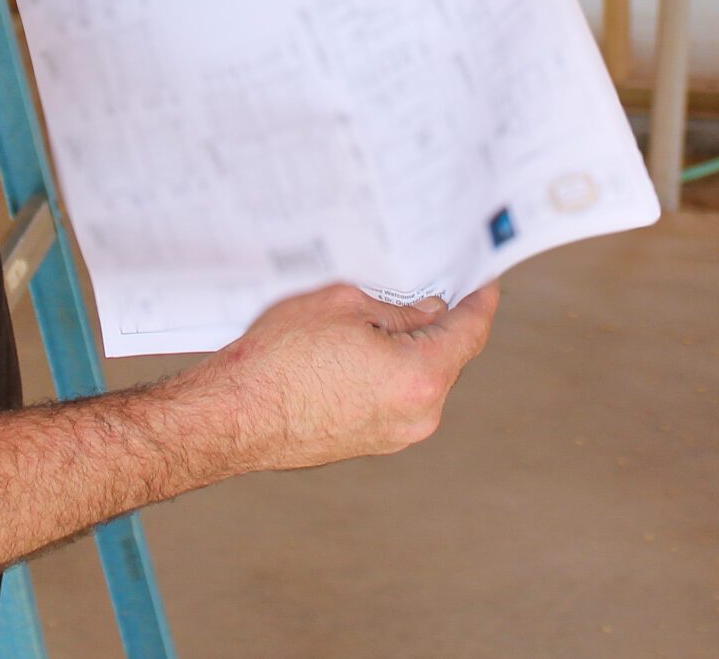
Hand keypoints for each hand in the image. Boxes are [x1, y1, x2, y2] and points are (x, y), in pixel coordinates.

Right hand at [183, 282, 499, 474]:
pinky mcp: (371, 443)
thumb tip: (428, 312)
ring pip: (422, 378)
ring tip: (379, 312)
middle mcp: (418, 415)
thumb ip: (399, 309)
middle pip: (450, 355)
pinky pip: (398, 397)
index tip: (484, 276)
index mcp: (421, 378)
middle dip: (440, 319)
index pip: (472, 330)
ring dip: (411, 347)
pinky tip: (361, 346)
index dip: (481, 296)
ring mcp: (396, 435)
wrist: (233, 416)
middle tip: (424, 280)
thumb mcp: (343, 305)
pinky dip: (391, 371)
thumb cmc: (278, 359)